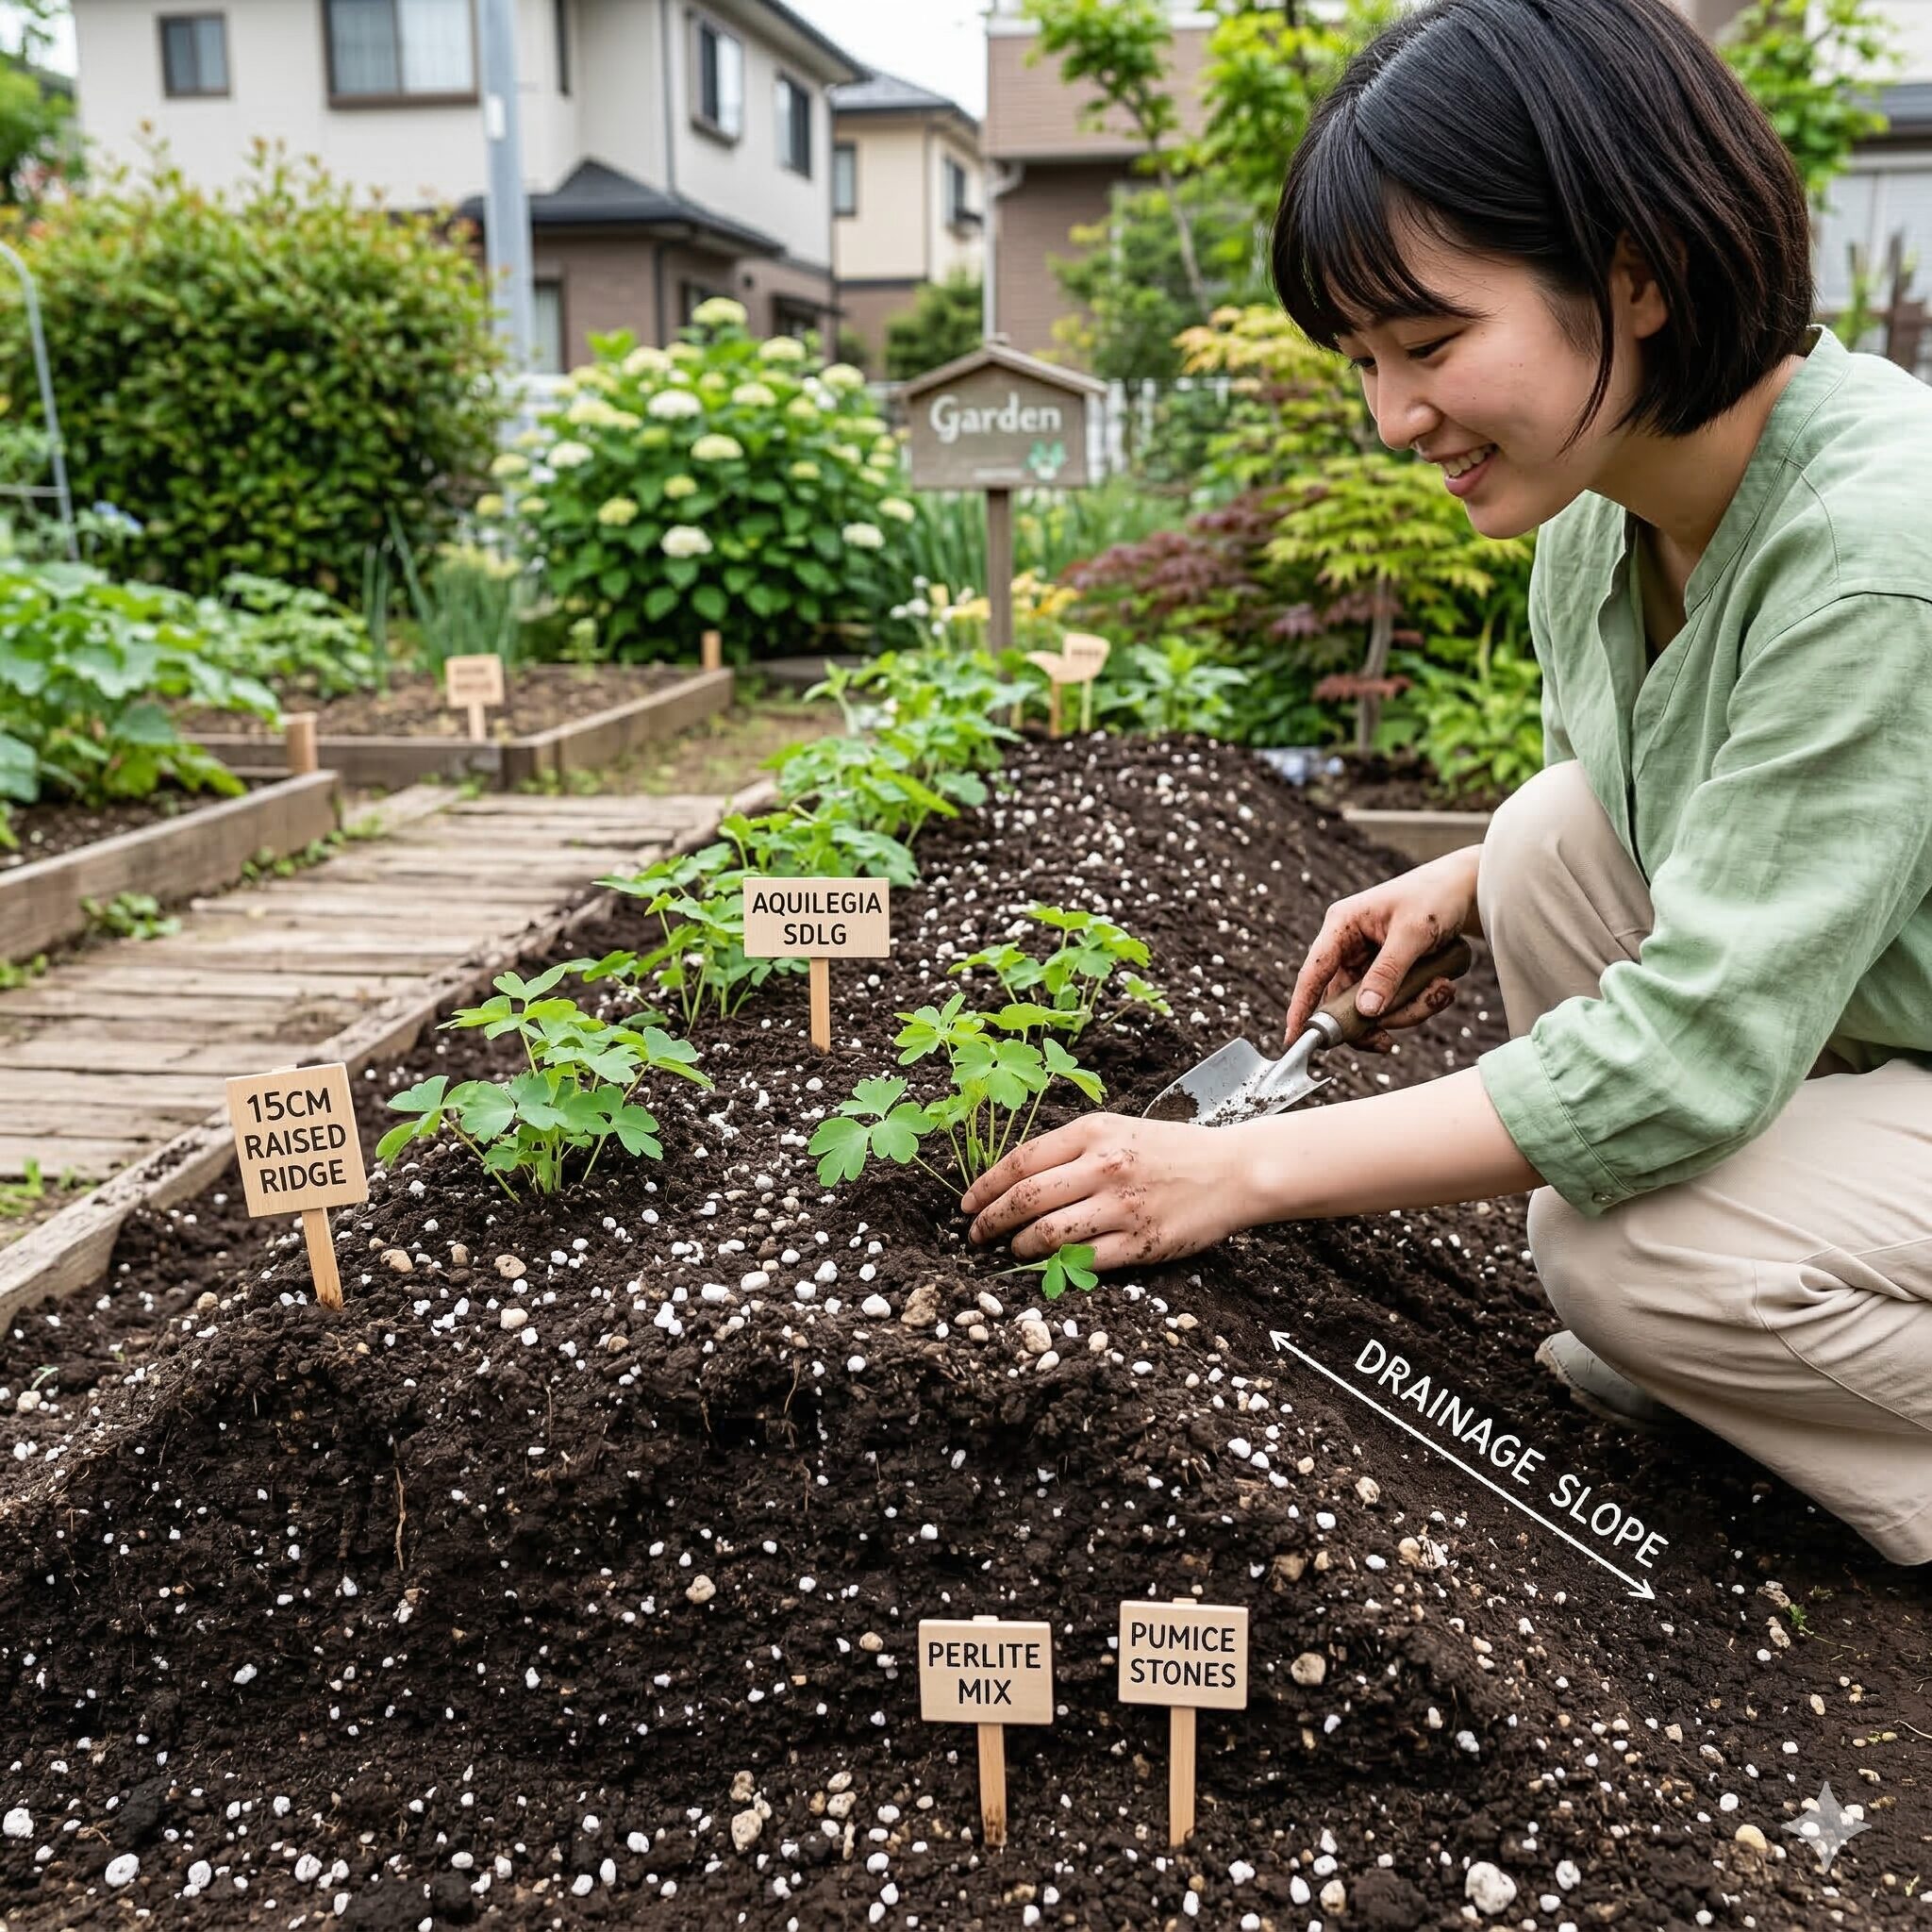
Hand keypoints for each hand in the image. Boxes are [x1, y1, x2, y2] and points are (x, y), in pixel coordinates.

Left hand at [959, 1112, 1260, 1269]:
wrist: (1232, 1170)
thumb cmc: (1170, 1150)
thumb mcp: (1117, 1131)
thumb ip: (1070, 1150)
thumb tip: (1016, 1180)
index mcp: (1094, 1133)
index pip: (1021, 1161)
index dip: (985, 1186)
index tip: (967, 1204)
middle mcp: (1104, 1166)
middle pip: (1026, 1198)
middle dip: (990, 1220)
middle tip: (975, 1234)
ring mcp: (1123, 1206)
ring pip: (1049, 1232)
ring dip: (1019, 1245)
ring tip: (1012, 1249)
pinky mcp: (1141, 1241)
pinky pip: (1085, 1259)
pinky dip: (1058, 1265)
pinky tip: (1048, 1264)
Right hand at [1283, 845, 1479, 1052]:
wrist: (1466, 890)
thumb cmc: (1435, 897)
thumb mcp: (1413, 933)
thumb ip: (1388, 972)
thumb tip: (1366, 1011)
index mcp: (1342, 926)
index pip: (1313, 973)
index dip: (1301, 1007)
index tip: (1294, 1039)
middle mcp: (1349, 947)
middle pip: (1345, 1002)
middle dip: (1377, 1019)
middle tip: (1391, 1038)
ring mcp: (1369, 963)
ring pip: (1373, 1009)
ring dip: (1408, 1009)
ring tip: (1440, 988)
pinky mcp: (1389, 975)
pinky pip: (1395, 1004)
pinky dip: (1420, 1003)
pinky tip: (1442, 986)